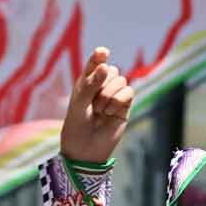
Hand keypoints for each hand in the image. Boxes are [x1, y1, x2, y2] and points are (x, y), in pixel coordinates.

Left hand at [60, 47, 134, 163]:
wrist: (84, 152)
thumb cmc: (76, 128)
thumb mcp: (79, 104)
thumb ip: (90, 85)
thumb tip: (106, 66)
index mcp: (86, 83)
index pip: (95, 62)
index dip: (100, 56)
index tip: (103, 53)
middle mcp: (101, 87)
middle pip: (111, 70)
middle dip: (102, 83)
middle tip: (93, 103)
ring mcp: (114, 97)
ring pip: (121, 80)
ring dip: (108, 95)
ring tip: (100, 111)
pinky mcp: (124, 107)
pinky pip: (129, 92)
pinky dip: (118, 100)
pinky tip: (109, 113)